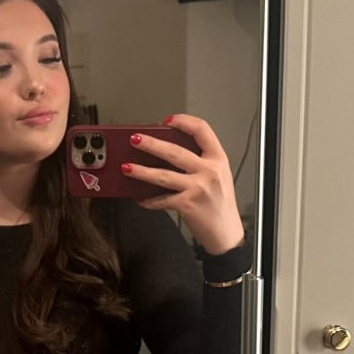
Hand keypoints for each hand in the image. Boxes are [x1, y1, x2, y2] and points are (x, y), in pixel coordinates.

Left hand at [126, 113, 245, 254]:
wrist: (226, 233)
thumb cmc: (220, 204)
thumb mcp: (219, 175)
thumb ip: (201, 161)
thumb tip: (168, 151)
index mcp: (218, 159)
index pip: (202, 130)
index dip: (184, 121)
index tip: (167, 121)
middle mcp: (209, 171)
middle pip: (175, 151)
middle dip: (151, 144)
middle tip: (135, 139)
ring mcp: (198, 188)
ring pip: (163, 175)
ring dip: (142, 171)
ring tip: (127, 167)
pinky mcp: (187, 204)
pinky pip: (161, 200)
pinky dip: (148, 200)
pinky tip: (139, 198)